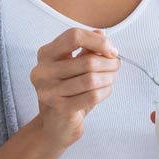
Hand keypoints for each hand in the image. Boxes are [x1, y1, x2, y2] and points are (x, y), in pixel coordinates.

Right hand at [31, 28, 120, 149]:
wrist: (56, 123)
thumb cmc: (67, 91)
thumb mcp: (74, 65)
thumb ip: (86, 48)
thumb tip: (102, 35)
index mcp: (45, 54)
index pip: (74, 36)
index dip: (98, 41)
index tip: (112, 50)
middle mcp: (42, 70)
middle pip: (87, 60)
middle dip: (109, 63)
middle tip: (116, 66)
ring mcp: (49, 90)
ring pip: (91, 79)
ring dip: (109, 78)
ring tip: (111, 78)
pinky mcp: (59, 107)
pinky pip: (92, 96)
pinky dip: (105, 92)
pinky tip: (106, 90)